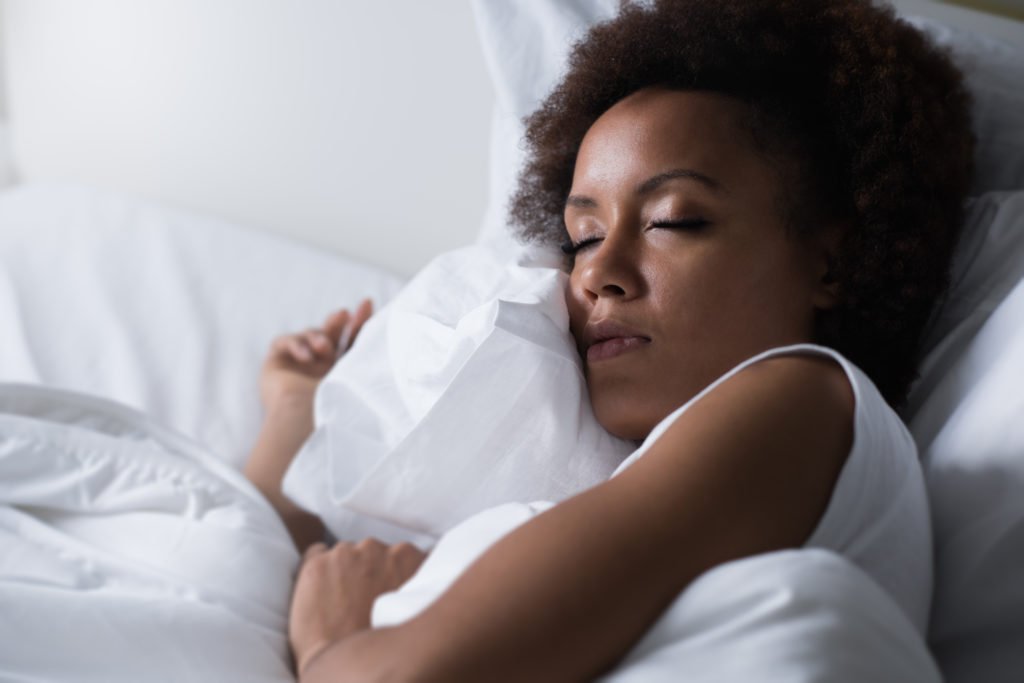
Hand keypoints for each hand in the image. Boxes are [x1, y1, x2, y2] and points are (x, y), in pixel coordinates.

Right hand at [260, 299, 373, 409]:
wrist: (305, 420)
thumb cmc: (335, 403)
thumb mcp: (356, 373)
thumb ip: (364, 351)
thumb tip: (383, 325)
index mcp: (342, 375)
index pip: (352, 342)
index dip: (359, 322)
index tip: (367, 303)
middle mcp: (320, 369)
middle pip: (330, 333)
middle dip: (338, 320)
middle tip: (344, 314)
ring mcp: (298, 367)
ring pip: (309, 334)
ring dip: (317, 336)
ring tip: (323, 349)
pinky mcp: (276, 365)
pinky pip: (284, 341)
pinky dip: (295, 343)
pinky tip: (305, 356)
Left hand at [289, 539, 426, 675]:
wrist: (347, 673)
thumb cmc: (387, 649)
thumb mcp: (419, 610)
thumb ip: (418, 587)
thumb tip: (417, 580)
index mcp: (408, 557)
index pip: (403, 555)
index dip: (393, 575)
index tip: (387, 591)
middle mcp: (377, 548)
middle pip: (371, 553)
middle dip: (367, 571)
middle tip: (363, 602)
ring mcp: (345, 554)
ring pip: (344, 554)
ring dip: (343, 571)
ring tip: (340, 603)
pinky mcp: (317, 564)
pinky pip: (315, 554)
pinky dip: (317, 570)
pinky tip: (319, 593)